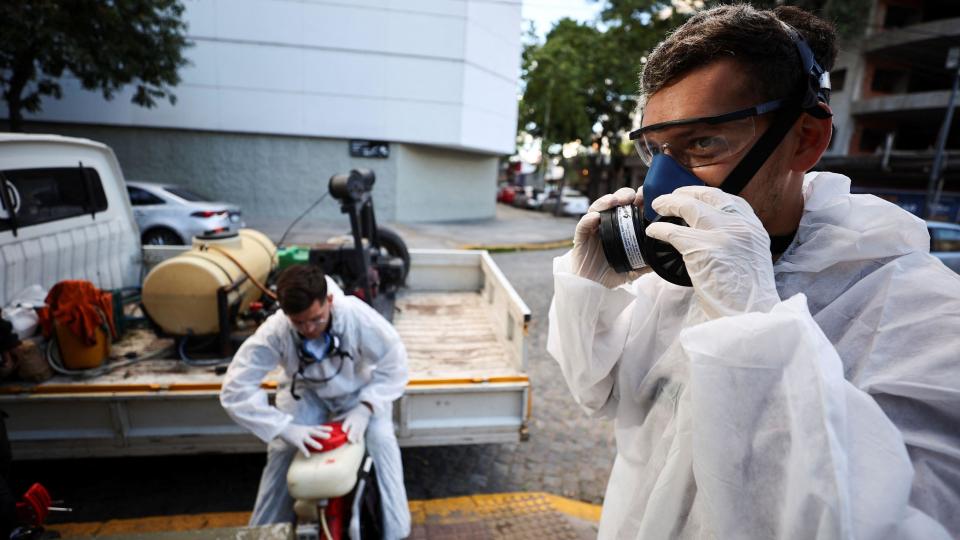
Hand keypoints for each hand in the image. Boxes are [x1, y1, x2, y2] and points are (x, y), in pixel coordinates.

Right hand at [278, 423, 332, 457]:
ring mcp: (301, 436)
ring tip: (321, 447)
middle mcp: (305, 431)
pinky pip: (301, 447)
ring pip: (309, 440)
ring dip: (315, 443)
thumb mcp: (303, 429)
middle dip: (322, 434)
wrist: (283, 428)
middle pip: (315, 432)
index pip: (318, 427)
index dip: (325, 428)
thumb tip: (318, 436)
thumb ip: (310, 432)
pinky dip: (305, 451)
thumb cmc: (294, 430)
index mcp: (308, 428)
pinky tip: (308, 456)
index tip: (332, 429)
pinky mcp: (296, 441)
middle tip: (329, 436)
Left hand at [341, 403, 371, 443]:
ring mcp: (359, 426)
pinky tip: (358, 442)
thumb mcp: (346, 414)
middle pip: (352, 430)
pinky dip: (359, 438)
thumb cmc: (353, 412)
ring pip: (356, 433)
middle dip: (350, 435)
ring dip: (354, 438)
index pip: (346, 424)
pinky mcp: (363, 428)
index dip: (344, 428)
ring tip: (352, 442)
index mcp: (349, 419)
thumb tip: (330, 420)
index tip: (343, 431)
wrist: (364, 410)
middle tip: (348, 439)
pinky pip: (361, 434)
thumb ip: (338, 418)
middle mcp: (354, 423)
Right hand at [572, 187, 646, 287]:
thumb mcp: (634, 268)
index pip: (629, 207)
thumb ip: (647, 263)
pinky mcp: (581, 237)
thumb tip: (663, 260)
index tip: (645, 196)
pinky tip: (595, 217)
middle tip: (632, 197)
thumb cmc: (611, 272)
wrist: (592, 286)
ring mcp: (593, 229)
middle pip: (614, 202)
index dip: (637, 198)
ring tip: (613, 201)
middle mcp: (607, 224)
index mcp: (621, 227)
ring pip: (597, 208)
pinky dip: (588, 219)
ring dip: (605, 201)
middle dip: (623, 195)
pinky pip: (583, 225)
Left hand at [645, 186, 779, 318]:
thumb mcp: (751, 257)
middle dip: (685, 193)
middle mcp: (740, 225)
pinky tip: (653, 231)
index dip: (706, 194)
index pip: (728, 200)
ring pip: (689, 207)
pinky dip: (660, 229)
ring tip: (656, 206)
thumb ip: (737, 240)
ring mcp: (722, 235)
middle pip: (707, 197)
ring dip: (669, 204)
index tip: (692, 195)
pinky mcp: (703, 249)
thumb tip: (714, 233)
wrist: (750, 313)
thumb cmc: (747, 293)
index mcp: (753, 227)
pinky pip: (674, 232)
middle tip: (669, 198)